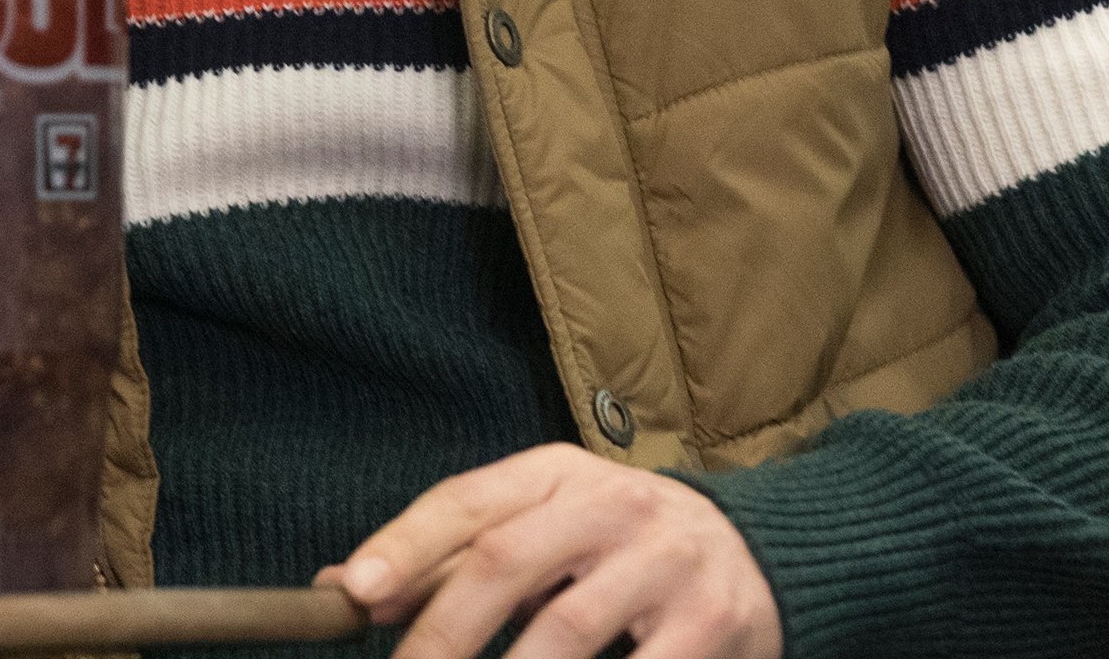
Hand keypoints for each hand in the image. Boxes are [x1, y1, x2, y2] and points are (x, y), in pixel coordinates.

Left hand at [320, 442, 780, 658]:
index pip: (469, 499)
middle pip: (507, 559)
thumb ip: (452, 561)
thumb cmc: (622, 549)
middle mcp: (614, 504)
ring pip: (567, 630)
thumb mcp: (546, 531)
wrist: (762, 553)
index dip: (406, 543)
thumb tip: (346, 588)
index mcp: (561, 475)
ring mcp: (667, 561)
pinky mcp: (712, 621)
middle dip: (443, 633)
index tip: (354, 593)